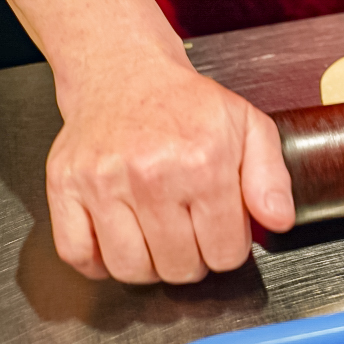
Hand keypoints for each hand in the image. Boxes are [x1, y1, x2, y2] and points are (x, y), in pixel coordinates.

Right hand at [46, 54, 293, 283]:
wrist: (126, 73)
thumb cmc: (187, 105)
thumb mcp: (249, 128)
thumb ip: (271, 178)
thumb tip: (278, 221)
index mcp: (203, 162)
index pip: (224, 252)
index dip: (228, 248)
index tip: (221, 231)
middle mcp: (152, 174)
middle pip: (179, 268)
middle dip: (192, 259)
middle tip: (189, 231)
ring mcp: (103, 182)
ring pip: (130, 270)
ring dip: (149, 265)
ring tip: (157, 237)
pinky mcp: (65, 186)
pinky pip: (78, 255)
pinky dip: (97, 262)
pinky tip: (118, 240)